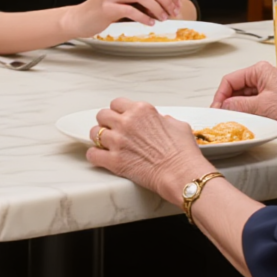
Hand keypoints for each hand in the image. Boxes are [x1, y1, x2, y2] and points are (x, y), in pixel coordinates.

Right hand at [63, 0, 183, 38]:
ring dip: (157, 8)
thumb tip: (165, 4)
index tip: (176, 4)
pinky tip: (150, 23)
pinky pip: (130, 10)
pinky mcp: (106, 7)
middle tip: (173, 12)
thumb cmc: (103, 11)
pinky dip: (143, 17)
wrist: (80, 19)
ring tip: (163, 18)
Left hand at [87, 98, 210, 203]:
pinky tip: (101, 158)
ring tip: (106, 145)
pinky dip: (95, 156)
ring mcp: (118, 141)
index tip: (119, 118)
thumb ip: (163, 120)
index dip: (117, 112)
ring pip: (94, 133)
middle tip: (112, 131)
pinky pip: (92, 154)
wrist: (182, 174)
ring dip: (99, 139)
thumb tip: (160, 121)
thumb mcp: (178, 125)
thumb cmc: (183, 153)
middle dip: (106, 123)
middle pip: (102, 115)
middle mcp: (127, 122)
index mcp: (142, 110)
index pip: (117, 103)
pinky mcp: (114, 161)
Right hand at [212, 60, 276, 123]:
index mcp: (258, 70)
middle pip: (234, 88)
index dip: (220, 95)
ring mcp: (263, 86)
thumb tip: (223, 106)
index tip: (216, 108)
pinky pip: (248, 102)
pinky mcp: (266, 96)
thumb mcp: (261, 106)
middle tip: (222, 114)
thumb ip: (239, 105)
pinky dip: (244, 110)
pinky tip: (244, 117)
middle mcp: (260, 76)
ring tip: (234, 116)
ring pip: (240, 96)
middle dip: (227, 102)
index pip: (230, 80)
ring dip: (236, 107)